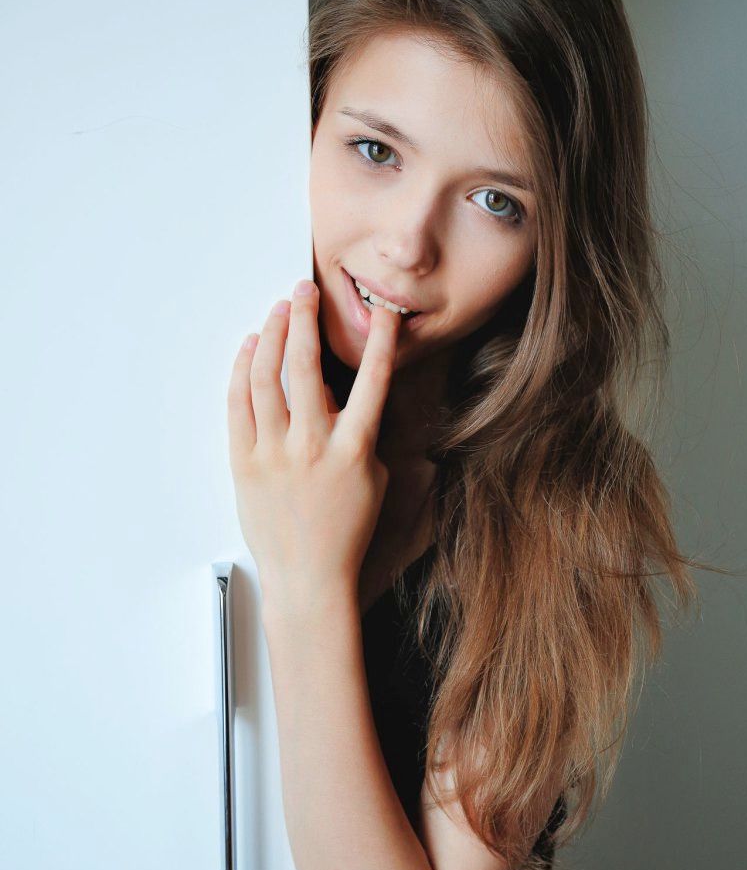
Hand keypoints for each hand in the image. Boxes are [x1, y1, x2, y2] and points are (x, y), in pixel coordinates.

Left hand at [227, 278, 401, 610]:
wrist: (309, 578)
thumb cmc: (344, 532)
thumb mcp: (371, 479)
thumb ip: (359, 433)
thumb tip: (335, 392)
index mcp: (353, 450)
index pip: (372, 382)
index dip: (380, 342)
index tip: (383, 313)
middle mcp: (312, 446)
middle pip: (305, 365)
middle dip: (305, 319)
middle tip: (305, 291)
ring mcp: (274, 454)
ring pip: (266, 378)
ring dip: (271, 336)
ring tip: (277, 311)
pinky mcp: (243, 463)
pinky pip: (238, 405)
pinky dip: (242, 371)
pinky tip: (249, 349)